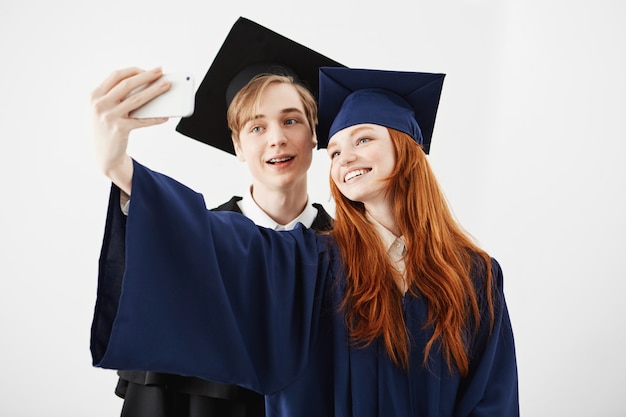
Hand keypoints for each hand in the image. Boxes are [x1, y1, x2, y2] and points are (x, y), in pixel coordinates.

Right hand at [90, 67, 170, 192]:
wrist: (104, 155)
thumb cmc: (108, 128)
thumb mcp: (106, 109)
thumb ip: (119, 96)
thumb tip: (147, 85)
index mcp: (94, 95)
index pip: (116, 75)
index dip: (134, 70)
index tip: (148, 69)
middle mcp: (99, 104)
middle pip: (127, 84)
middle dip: (146, 76)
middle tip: (160, 71)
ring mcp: (109, 116)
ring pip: (137, 99)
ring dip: (154, 91)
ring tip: (166, 86)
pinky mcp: (119, 129)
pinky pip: (142, 120)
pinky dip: (155, 118)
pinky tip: (165, 116)